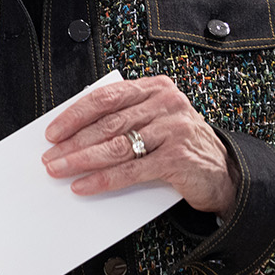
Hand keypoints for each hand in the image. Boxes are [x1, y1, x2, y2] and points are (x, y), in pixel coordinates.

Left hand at [41, 75, 238, 216]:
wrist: (224, 173)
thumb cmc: (180, 145)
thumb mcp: (154, 122)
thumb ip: (123, 119)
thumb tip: (71, 135)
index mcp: (155, 88)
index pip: (105, 97)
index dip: (74, 115)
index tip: (52, 132)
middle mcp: (166, 104)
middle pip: (107, 123)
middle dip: (72, 142)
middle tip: (49, 157)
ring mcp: (174, 129)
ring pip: (116, 146)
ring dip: (82, 160)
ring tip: (60, 170)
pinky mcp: (178, 157)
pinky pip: (132, 170)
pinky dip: (103, 179)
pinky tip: (84, 185)